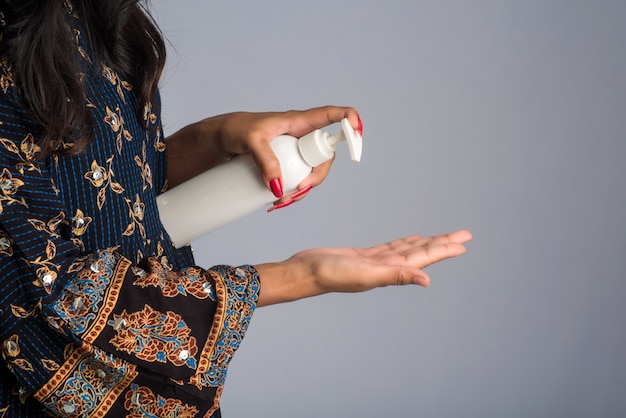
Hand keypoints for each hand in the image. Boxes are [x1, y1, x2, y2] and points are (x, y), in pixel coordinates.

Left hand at [210, 106, 361, 206]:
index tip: (358, 132)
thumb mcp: (250, 141)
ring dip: (301, 191)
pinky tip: (276, 202)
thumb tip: (278, 186)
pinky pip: (296, 180)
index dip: (350, 121)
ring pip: (311, 173)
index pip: (332, 116)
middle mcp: (301, 136)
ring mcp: (294, 152)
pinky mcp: (284, 165)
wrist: (216, 141)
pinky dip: (290, 194)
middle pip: (324, 157)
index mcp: (299, 122)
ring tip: (279, 202)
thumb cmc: (234, 130)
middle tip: (297, 191)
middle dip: (316, 177)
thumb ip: (266, 160)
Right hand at [255, 229, 471, 306]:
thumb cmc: (330, 275)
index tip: (463, 243)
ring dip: (426, 243)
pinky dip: (404, 243)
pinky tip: (411, 239)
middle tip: (463, 235)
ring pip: (407, 249)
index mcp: (390, 272)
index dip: (443, 250)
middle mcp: (387, 268)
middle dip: (442, 243)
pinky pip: (391, 248)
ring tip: (444, 237)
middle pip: (420, 253)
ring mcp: (376, 262)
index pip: (423, 259)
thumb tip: (427, 281)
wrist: (305, 272)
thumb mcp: (366, 274)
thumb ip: (396, 276)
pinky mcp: (364, 256)